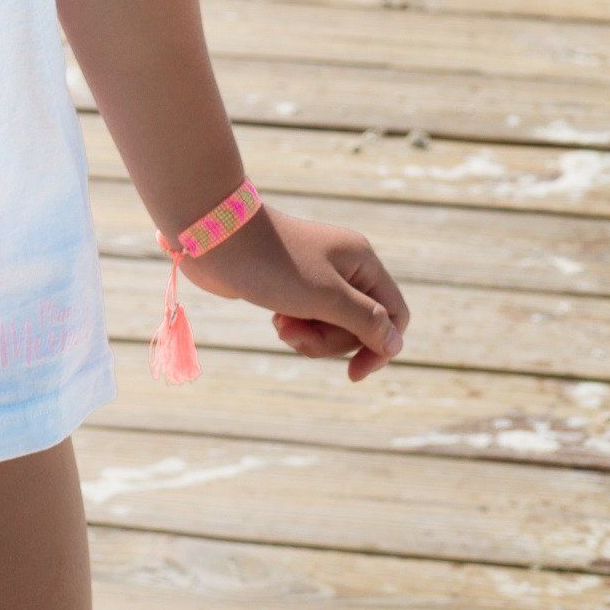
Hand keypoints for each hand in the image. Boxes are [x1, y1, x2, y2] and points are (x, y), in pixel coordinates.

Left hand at [180, 202, 408, 381]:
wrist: (214, 236)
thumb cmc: (273, 263)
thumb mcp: (326, 296)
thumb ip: (366, 321)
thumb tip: (395, 345)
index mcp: (362, 261)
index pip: (394, 315)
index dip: (380, 348)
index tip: (353, 374)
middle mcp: (344, 267)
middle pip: (360, 326)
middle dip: (330, 341)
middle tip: (298, 335)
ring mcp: (316, 275)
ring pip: (332, 326)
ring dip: (309, 336)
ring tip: (282, 326)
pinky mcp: (291, 284)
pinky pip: (308, 319)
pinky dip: (294, 327)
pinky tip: (275, 320)